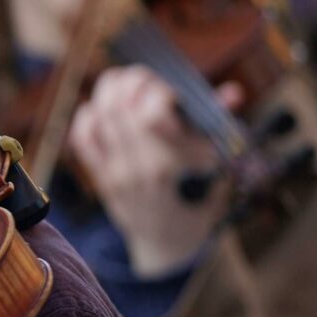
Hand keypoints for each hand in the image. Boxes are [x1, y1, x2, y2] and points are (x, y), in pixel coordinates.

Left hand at [65, 64, 230, 277]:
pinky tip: (102, 109)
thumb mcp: (216, 162)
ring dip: (108, 92)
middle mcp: (140, 168)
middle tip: (142, 76)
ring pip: (99, 116)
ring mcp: (115, 174)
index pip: (151, 114)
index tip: (169, 93)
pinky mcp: (99, 178)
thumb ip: (218, 124)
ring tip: (122, 84)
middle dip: (131, 81)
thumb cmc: (198, 195)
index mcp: (174, 162)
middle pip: (120, 107)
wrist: (169, 240)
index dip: (157, 93)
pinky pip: (82, 137)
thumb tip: (234, 92)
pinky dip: (88, 116)